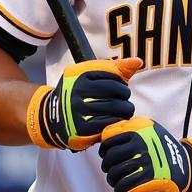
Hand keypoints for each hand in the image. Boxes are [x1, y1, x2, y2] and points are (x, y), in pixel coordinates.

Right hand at [27, 58, 141, 150]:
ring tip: (120, 111)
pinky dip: (116, 122)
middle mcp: (78, 91)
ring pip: (118, 110)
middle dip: (125, 98)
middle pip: (120, 93)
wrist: (52, 115)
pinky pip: (111, 124)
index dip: (122, 84)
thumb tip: (138, 62)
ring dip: (124, 111)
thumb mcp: (90, 75)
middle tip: (121, 102)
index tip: (118, 89)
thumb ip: (115, 68)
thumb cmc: (77, 93)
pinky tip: (113, 120)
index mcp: (80, 75)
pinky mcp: (83, 129)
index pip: (116, 78)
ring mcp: (80, 111)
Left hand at [98, 117, 191, 191]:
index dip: (104, 149)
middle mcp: (141, 144)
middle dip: (108, 168)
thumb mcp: (149, 128)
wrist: (187, 164)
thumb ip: (131, 126)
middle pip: (110, 159)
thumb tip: (107, 133)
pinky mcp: (151, 179)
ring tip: (117, 183)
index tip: (107, 155)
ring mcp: (146, 162)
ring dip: (114, 182)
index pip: (108, 139)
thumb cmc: (164, 148)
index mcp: (138, 130)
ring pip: (116, 175)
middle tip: (112, 171)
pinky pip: (127, 188)